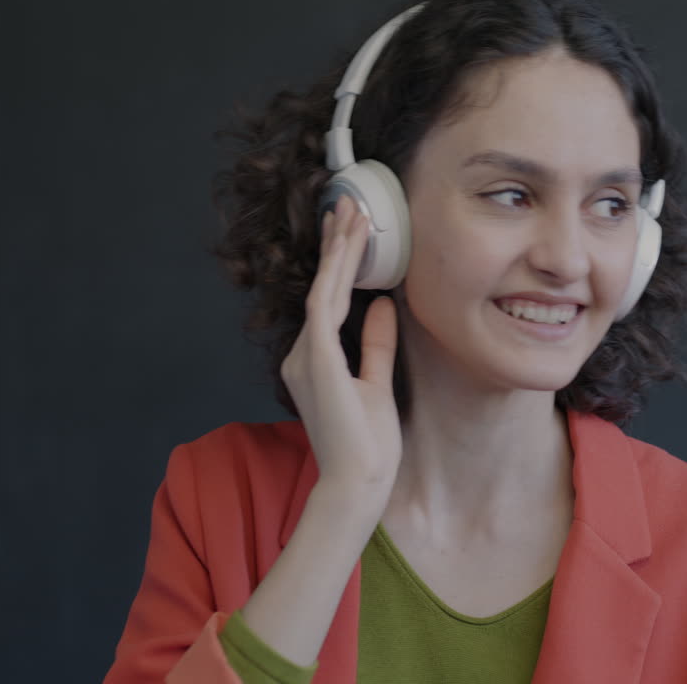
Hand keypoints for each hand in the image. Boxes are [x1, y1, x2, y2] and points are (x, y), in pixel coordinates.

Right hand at [280, 195, 401, 495]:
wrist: (357, 483)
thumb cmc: (368, 445)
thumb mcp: (377, 382)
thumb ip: (375, 343)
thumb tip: (383, 304)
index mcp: (314, 362)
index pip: (328, 302)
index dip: (339, 264)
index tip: (351, 232)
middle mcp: (302, 355)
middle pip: (321, 287)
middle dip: (335, 244)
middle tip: (347, 204)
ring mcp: (305, 356)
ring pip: (323, 288)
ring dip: (339, 248)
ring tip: (352, 211)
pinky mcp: (317, 360)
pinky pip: (325, 304)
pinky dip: (338, 272)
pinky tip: (351, 246)